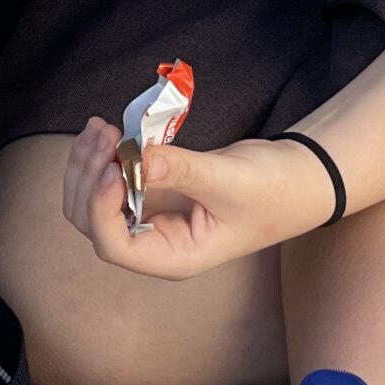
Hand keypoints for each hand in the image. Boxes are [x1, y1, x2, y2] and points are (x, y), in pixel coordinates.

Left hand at [58, 117, 337, 280]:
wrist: (294, 177)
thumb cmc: (272, 191)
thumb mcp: (229, 181)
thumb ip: (181, 170)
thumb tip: (137, 158)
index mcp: (173, 256)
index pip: (114, 245)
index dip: (101, 207)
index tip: (112, 166)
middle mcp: (154, 242)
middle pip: (92, 221)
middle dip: (89, 178)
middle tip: (106, 135)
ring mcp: (149, 216)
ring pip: (93, 198)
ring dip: (89, 163)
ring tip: (103, 127)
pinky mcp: (150, 191)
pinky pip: (109, 177)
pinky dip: (101, 154)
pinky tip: (109, 128)